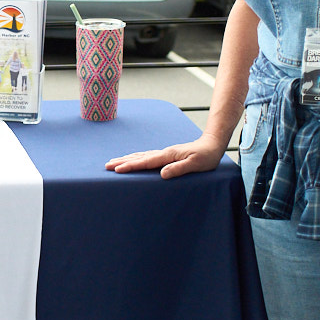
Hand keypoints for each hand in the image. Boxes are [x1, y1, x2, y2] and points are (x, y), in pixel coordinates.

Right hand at [105, 134, 227, 178]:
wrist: (212, 145)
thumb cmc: (206, 157)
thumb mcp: (196, 164)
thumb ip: (179, 168)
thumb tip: (162, 174)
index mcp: (168, 155)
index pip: (146, 162)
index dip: (131, 166)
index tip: (117, 169)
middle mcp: (164, 153)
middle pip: (139, 157)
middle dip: (122, 161)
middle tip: (107, 165)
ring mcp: (164, 153)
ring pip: (141, 156)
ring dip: (127, 159)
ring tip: (114, 162)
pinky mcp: (167, 155)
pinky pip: (146, 157)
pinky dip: (136, 158)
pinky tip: (133, 160)